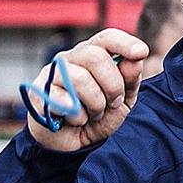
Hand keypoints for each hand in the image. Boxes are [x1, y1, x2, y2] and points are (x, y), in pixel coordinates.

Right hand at [26, 29, 147, 151]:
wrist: (72, 145)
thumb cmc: (97, 117)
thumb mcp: (122, 102)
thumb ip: (130, 80)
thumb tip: (136, 59)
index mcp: (93, 55)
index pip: (107, 38)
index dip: (125, 42)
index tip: (141, 52)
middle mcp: (71, 59)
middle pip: (96, 56)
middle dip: (113, 86)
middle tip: (113, 103)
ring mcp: (53, 74)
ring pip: (80, 78)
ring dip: (96, 105)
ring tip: (93, 115)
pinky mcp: (40, 93)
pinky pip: (65, 101)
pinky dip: (78, 117)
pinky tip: (75, 120)